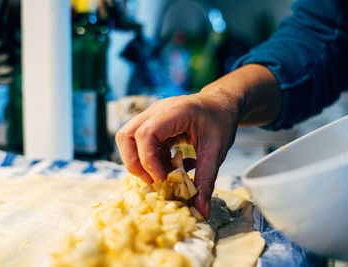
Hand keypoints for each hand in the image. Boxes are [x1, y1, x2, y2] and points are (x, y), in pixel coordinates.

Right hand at [116, 90, 240, 216]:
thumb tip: (202, 212)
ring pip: (127, 138)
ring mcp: (151, 115)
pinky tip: (169, 165)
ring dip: (138, 161)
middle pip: (126, 135)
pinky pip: (138, 143)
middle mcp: (156, 111)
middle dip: (134, 163)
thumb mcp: (216, 151)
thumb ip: (207, 180)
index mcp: (174, 112)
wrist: (220, 104)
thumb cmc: (220, 122)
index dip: (148, 160)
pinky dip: (149, 159)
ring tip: (161, 174)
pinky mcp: (151, 123)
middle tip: (154, 180)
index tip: (162, 178)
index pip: (146, 133)